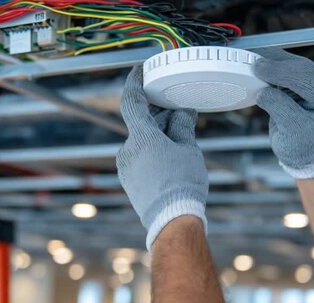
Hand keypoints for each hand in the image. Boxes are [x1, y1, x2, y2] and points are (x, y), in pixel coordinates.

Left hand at [117, 66, 207, 250]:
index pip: (132, 101)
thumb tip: (181, 111)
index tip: (139, 70)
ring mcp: (125, 167)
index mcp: (141, 138)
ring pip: (143, 141)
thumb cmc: (182, 184)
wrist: (172, 221)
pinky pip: (140, 157)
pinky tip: (171, 160)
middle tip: (182, 115)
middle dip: (162, 117)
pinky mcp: (128, 180)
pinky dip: (154, 152)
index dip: (135, 82)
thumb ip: (181, 126)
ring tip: (182, 143)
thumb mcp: (188, 149)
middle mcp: (127, 150)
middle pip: (143, 124)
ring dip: (159, 136)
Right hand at [254, 47, 313, 178]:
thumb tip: (263, 91)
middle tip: (252, 62)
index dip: (280, 70)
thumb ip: (280, 108)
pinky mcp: (299, 80)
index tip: (258, 69)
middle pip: (299, 65)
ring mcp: (313, 80)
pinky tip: (257, 65)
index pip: (306, 76)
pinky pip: (285, 67)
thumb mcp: (292, 131)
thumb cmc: (301, 145)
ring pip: (291, 62)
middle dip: (275, 62)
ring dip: (271, 60)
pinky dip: (270, 65)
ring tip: (251, 60)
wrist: (301, 151)